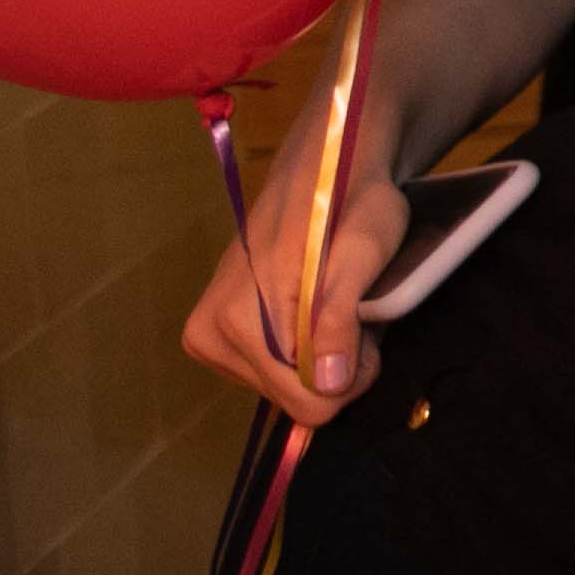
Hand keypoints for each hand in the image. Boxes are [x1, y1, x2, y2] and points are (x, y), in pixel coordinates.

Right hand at [181, 131, 404, 425]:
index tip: (368, 333)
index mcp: (241, 319)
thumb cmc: (349, 206)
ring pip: (284, 387)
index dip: (351, 376)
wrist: (319, 173)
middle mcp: (210, 334)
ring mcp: (207, 337)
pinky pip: (271, 371)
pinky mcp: (212, 337)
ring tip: (333, 305)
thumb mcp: (361, 254)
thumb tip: (325, 385)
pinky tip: (312, 313)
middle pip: (293, 398)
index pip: (307, 401)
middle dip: (335, 366)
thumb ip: (338, 319)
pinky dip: (301, 351)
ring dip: (320, 356)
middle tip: (354, 314)